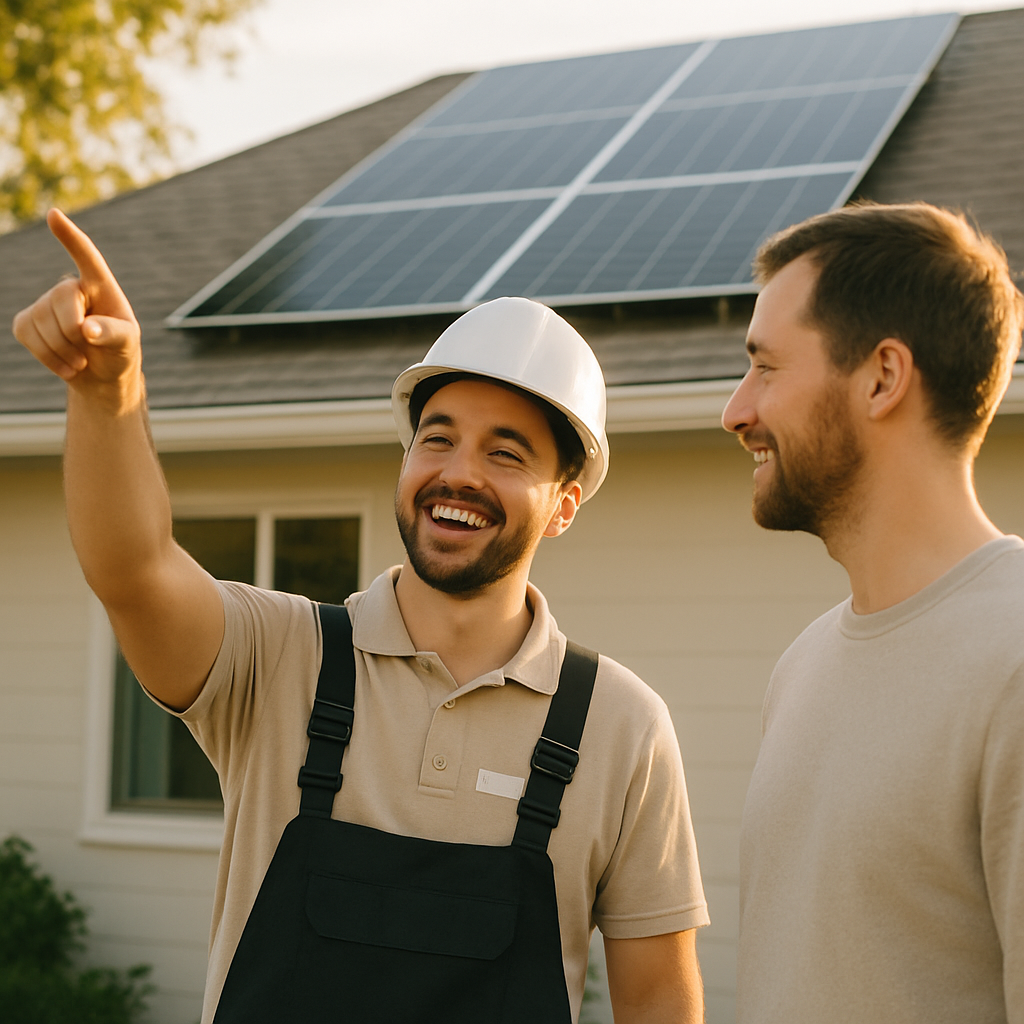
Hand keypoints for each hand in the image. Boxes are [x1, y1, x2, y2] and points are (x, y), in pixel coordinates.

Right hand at [12, 209, 140, 388]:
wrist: (102, 374)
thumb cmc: (119, 351)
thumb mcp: (127, 344)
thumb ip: (113, 333)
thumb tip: (87, 329)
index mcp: (100, 286)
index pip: (86, 258)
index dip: (70, 238)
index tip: (54, 215)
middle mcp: (70, 288)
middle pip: (61, 297)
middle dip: (74, 331)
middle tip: (90, 351)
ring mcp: (45, 303)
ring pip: (41, 320)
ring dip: (62, 350)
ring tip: (81, 360)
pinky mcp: (27, 321)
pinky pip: (25, 334)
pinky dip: (47, 357)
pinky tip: (66, 365)